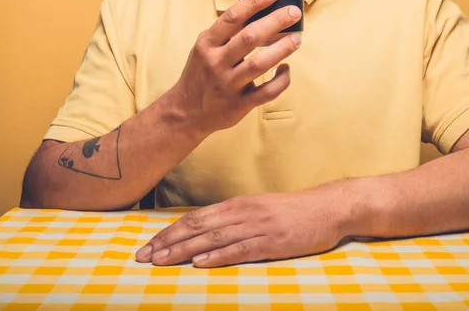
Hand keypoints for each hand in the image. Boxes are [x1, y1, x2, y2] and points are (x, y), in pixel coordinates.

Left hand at [135, 183, 348, 267]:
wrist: (326, 207)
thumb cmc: (292, 211)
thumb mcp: (258, 209)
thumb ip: (233, 219)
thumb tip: (206, 233)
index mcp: (236, 205)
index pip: (194, 219)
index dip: (169, 232)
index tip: (148, 246)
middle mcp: (242, 213)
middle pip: (197, 228)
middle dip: (167, 243)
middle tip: (143, 257)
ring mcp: (257, 226)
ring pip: (213, 239)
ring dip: (183, 251)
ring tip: (161, 261)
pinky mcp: (272, 242)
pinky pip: (241, 249)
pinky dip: (218, 257)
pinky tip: (200, 264)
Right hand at [167, 0, 301, 135]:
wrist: (186, 112)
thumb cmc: (201, 73)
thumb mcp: (205, 48)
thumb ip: (226, 33)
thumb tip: (260, 9)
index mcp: (207, 44)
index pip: (232, 17)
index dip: (255, 2)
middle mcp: (216, 63)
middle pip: (249, 37)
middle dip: (275, 22)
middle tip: (294, 12)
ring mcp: (228, 85)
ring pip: (259, 64)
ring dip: (282, 49)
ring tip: (297, 39)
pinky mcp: (239, 105)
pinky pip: (267, 92)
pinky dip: (281, 80)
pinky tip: (286, 69)